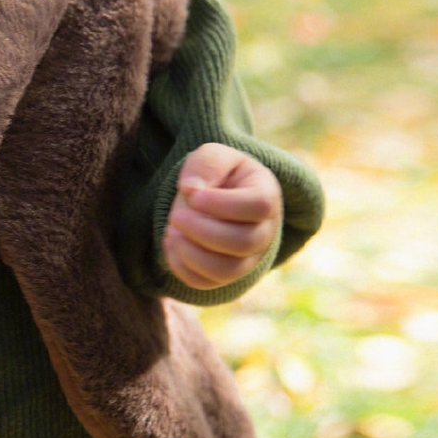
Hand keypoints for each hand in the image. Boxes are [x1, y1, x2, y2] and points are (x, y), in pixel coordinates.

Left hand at [162, 143, 281, 288]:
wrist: (215, 196)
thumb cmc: (218, 173)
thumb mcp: (213, 155)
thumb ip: (206, 164)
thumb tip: (191, 189)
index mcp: (267, 195)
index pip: (258, 206)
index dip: (223, 204)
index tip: (193, 195)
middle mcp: (264, 231)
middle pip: (243, 242)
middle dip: (202, 231)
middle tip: (175, 217)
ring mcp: (248, 258)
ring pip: (227, 270)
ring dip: (192, 254)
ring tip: (170, 233)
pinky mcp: (227, 274)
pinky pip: (208, 283)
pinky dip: (184, 269)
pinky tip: (170, 246)